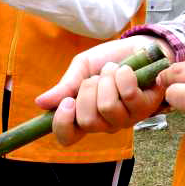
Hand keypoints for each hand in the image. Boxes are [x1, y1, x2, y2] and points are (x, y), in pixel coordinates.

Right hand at [36, 36, 170, 145]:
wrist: (139, 48)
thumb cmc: (109, 60)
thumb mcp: (82, 68)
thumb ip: (65, 87)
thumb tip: (40, 103)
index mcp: (84, 116)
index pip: (67, 137)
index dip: (63, 123)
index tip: (67, 101)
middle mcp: (104, 124)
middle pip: (87, 121)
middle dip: (88, 90)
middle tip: (97, 77)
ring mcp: (125, 119)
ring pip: (108, 107)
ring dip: (107, 80)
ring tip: (113, 71)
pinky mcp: (144, 108)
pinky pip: (128, 95)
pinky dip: (123, 75)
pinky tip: (127, 70)